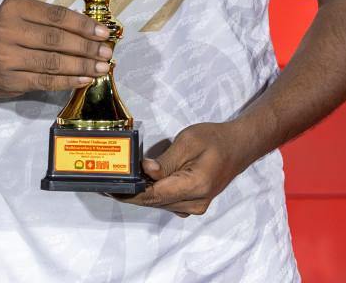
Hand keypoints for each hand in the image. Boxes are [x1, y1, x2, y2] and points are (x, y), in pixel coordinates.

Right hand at [0, 0, 111, 97]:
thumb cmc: (0, 33)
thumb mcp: (18, 15)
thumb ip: (47, 20)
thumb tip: (88, 31)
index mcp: (15, 7)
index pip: (56, 16)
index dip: (83, 25)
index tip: (103, 32)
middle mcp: (8, 29)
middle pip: (56, 39)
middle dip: (86, 47)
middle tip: (106, 52)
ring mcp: (6, 56)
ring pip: (52, 62)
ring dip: (81, 66)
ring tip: (100, 67)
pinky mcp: (8, 79)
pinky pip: (44, 80)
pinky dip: (67, 81)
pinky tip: (82, 79)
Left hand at [116, 121, 255, 216]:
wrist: (239, 147)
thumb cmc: (215, 139)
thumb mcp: (188, 141)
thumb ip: (166, 160)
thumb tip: (145, 171)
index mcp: (196, 185)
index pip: (155, 195)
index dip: (130, 194)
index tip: (110, 189)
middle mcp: (196, 202)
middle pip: (155, 201)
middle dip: (130, 193)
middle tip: (107, 184)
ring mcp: (196, 206)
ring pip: (160, 203)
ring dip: (140, 194)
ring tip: (120, 182)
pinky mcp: (193, 204)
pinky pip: (167, 202)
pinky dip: (152, 194)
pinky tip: (140, 184)